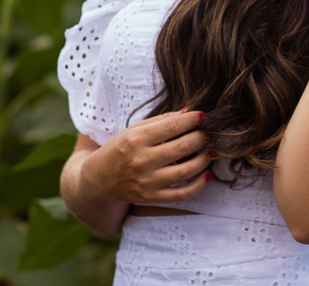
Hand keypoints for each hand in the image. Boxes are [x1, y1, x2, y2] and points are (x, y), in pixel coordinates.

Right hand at [81, 108, 212, 204]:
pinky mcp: (152, 198)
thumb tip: (189, 111)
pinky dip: (199, 185)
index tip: (204, 116)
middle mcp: (142, 160)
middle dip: (202, 137)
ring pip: (186, 170)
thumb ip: (160, 120)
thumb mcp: (133, 129)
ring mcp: (147, 181)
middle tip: (209, 133)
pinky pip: (182, 194)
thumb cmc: (119, 149)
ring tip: (211, 151)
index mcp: (136, 139)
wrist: (98, 179)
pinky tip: (207, 174)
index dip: (192, 119)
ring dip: (205, 159)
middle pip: (183, 147)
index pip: (172, 126)